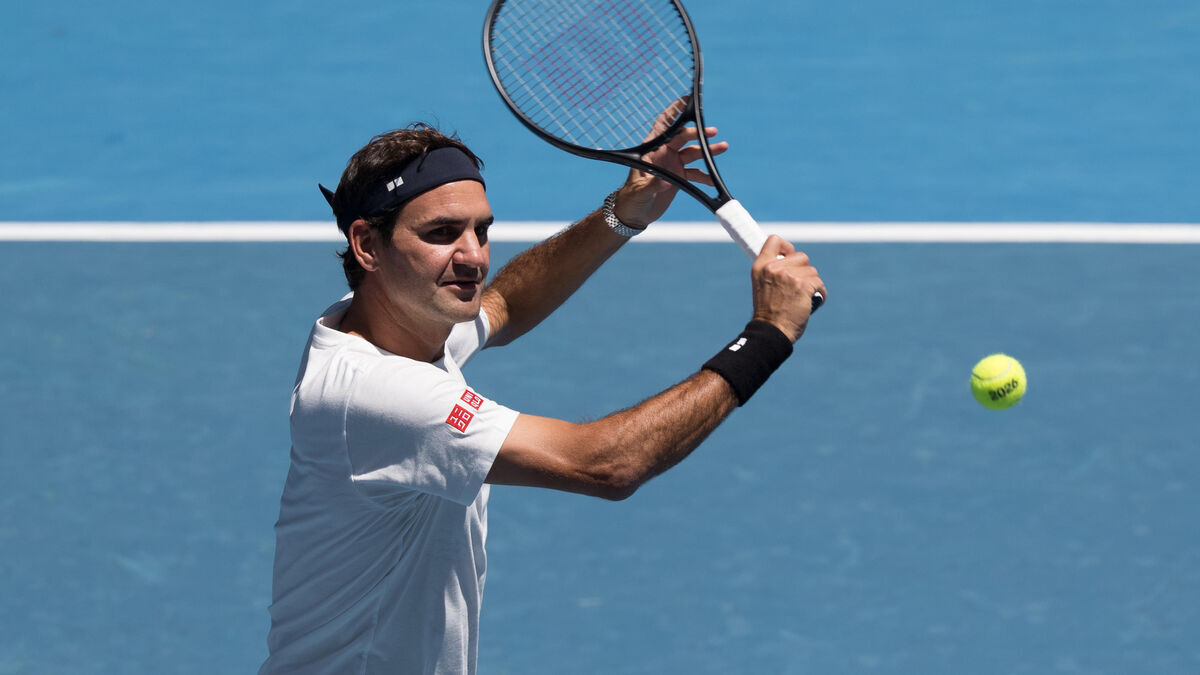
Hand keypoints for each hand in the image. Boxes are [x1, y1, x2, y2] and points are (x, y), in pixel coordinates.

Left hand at [611, 99, 728, 227]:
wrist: (633, 215)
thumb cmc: (630, 199)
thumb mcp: (639, 191)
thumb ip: (652, 185)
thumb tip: (665, 182)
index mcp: (650, 151)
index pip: (663, 126)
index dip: (673, 112)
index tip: (686, 101)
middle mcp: (663, 154)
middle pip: (683, 138)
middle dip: (698, 134)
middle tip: (712, 132)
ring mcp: (672, 165)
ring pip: (693, 154)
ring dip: (707, 152)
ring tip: (722, 148)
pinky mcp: (679, 178)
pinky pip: (695, 173)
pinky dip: (704, 176)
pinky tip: (712, 180)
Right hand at [749, 236, 826, 341]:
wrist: (772, 332)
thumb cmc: (769, 313)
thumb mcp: (763, 286)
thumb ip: (772, 271)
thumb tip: (790, 259)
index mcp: (760, 266)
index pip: (774, 240)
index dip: (786, 247)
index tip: (789, 257)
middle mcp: (773, 268)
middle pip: (801, 256)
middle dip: (804, 271)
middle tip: (797, 287)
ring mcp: (788, 276)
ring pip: (812, 271)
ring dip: (812, 284)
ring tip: (802, 298)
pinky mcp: (802, 285)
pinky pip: (819, 283)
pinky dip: (820, 293)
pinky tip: (812, 302)